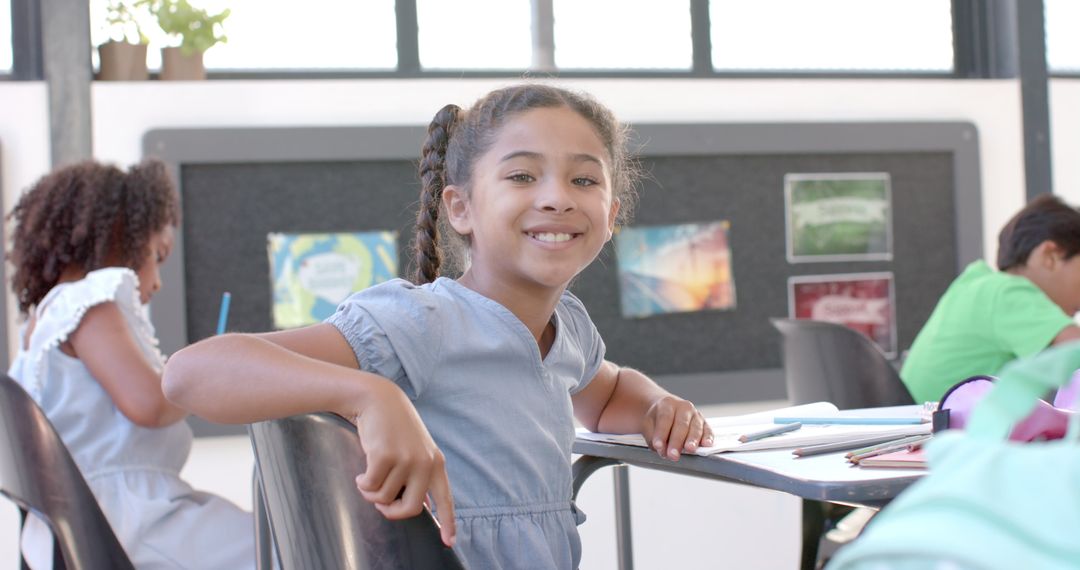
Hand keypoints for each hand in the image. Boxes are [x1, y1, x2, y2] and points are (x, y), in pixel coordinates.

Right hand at [353, 381, 455, 546]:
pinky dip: (362, 483)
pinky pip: (370, 486)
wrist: (378, 400)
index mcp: (436, 463)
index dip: (448, 522)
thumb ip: (419, 476)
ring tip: (369, 476)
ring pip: (385, 497)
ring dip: (371, 492)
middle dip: (392, 512)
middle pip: (412, 509)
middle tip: (381, 505)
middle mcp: (425, 463)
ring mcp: (406, 459)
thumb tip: (422, 507)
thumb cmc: (394, 428)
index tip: (449, 542)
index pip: (445, 498)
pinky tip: (361, 471)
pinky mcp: (385, 456)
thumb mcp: (415, 450)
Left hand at [642, 396, 712, 460]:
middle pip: (681, 424)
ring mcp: (695, 414)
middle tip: (672, 455)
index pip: (665, 418)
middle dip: (677, 441)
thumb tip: (663, 450)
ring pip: (695, 427)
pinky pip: (707, 430)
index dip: (661, 433)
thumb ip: (654, 438)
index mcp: (668, 404)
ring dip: (692, 440)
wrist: (666, 409)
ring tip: (689, 449)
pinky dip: (708, 437)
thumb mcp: (648, 424)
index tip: (658, 446)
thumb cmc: (657, 418)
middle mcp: (683, 407)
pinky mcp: (704, 423)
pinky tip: (706, 444)